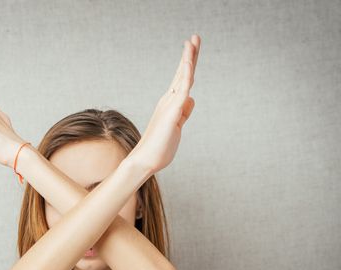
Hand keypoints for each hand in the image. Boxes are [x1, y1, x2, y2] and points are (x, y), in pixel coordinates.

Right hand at [128, 34, 200, 173]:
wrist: (145, 161)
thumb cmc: (159, 148)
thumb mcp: (176, 127)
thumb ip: (184, 113)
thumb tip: (191, 98)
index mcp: (171, 104)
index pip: (182, 81)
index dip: (188, 65)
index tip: (193, 49)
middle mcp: (168, 100)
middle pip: (182, 73)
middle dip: (189, 55)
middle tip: (195, 37)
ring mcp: (169, 105)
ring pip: (182, 77)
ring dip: (188, 58)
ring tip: (192, 42)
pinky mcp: (171, 112)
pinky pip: (181, 90)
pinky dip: (185, 75)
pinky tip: (188, 63)